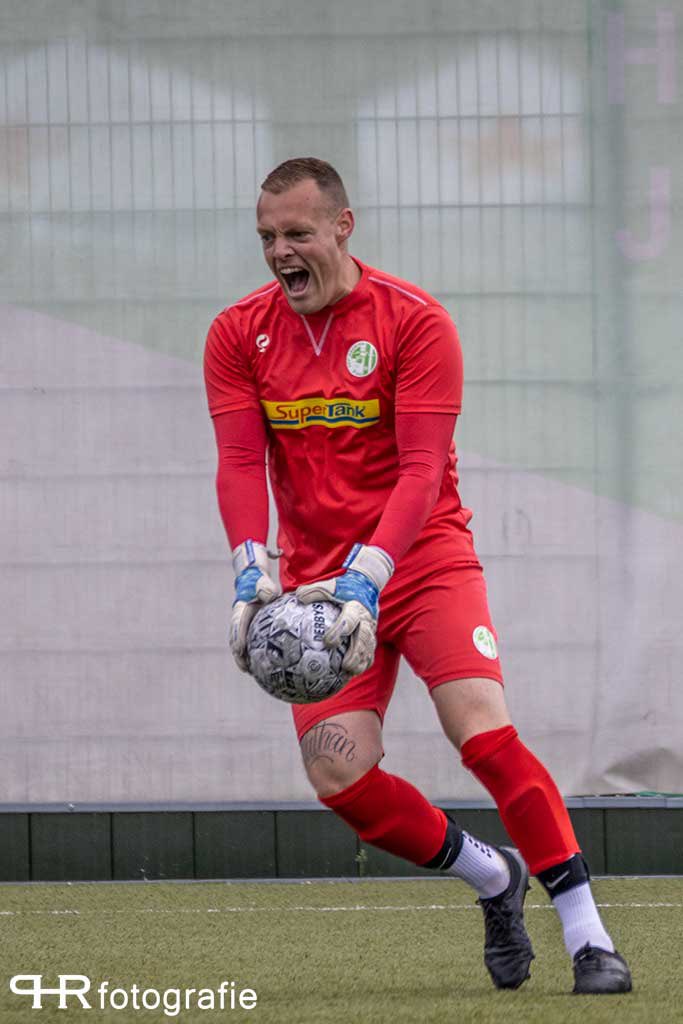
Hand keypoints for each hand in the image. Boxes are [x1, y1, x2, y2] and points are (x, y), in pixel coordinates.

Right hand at [231, 539, 280, 670]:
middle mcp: (240, 621)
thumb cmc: (262, 583)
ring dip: (244, 658)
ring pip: (242, 645)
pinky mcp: (252, 631)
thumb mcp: (263, 583)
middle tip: (245, 667)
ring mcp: (245, 627)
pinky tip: (264, 666)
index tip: (239, 649)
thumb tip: (269, 595)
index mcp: (241, 610)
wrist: (258, 583)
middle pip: (236, 640)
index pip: (237, 626)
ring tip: (252, 672)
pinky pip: (252, 644)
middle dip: (239, 654)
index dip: (237, 638)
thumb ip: (265, 588)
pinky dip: (255, 654)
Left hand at [296, 544, 393, 675]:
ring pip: (368, 647)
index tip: (328, 642)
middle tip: (346, 665)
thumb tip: (298, 597)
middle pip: (363, 638)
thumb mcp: (330, 586)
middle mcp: (366, 620)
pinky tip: (354, 673)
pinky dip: (364, 662)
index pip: (349, 620)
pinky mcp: (372, 636)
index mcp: (355, 607)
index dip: (340, 630)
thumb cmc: (343, 588)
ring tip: (351, 672)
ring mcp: (371, 629)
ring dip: (361, 660)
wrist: (365, 585)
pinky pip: (370, 651)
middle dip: (356, 652)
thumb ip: (315, 591)